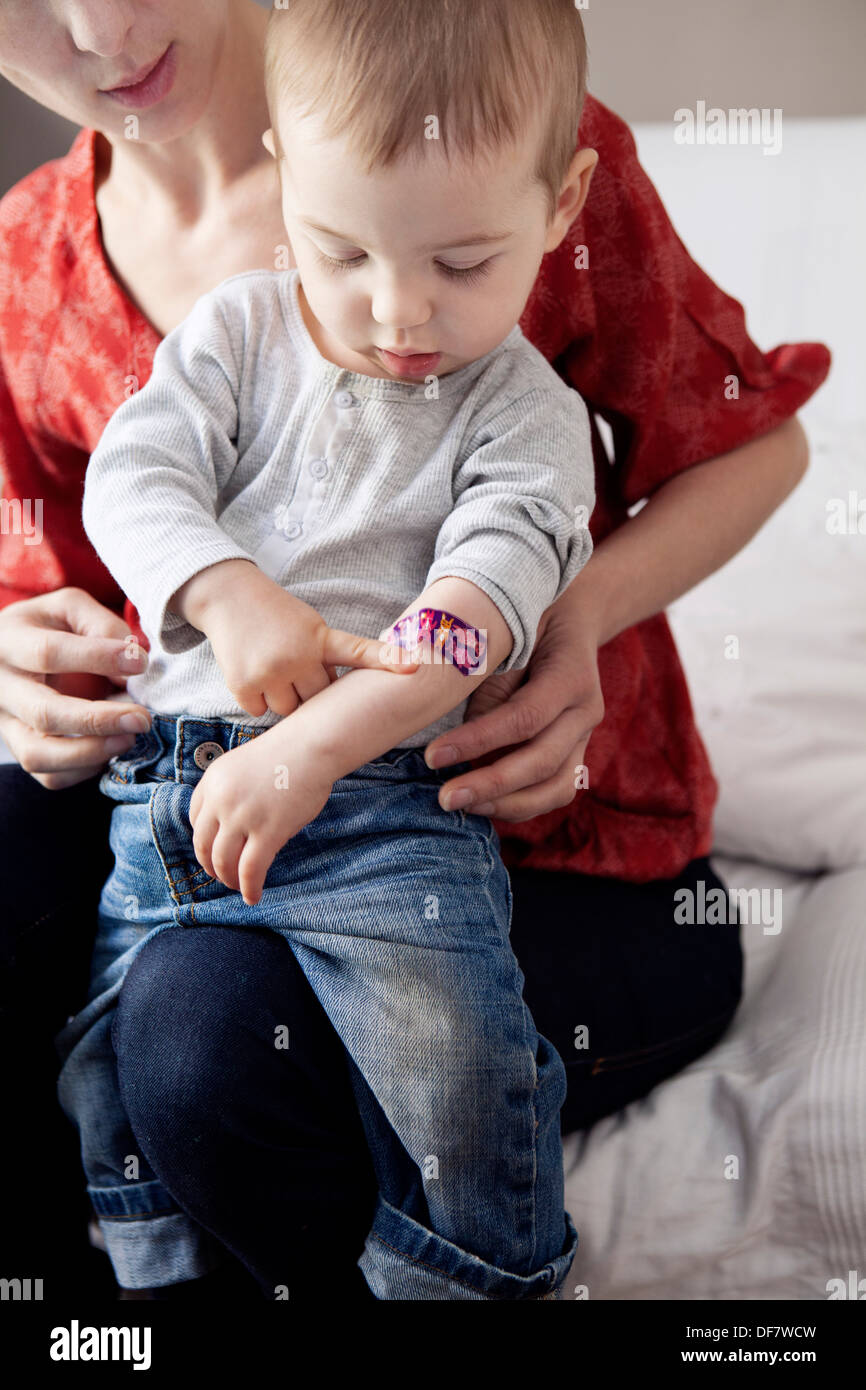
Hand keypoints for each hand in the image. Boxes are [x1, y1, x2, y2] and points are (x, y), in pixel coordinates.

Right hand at [0, 588, 151, 788]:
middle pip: (43, 713)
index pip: (49, 653)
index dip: (97, 658)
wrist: (15, 649)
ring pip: (38, 754)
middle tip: (142, 718)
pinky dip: (83, 771)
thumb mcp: (70, 608)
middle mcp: (1, 687)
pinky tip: (109, 749)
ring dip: (90, 752)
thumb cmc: (50, 626)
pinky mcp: (20, 748)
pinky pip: (47, 775)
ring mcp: (6, 723)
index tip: (140, 663)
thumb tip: (132, 658)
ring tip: (129, 738)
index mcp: (10, 642)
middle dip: (98, 720)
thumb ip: (100, 625)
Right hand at [181, 562, 416, 716]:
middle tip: (293, 666)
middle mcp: (297, 657)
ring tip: (272, 668)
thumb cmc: (276, 614)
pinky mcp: (244, 685)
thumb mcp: (310, 625)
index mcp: (320, 639)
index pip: (359, 652)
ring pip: (289, 711)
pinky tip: (253, 673)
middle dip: (309, 689)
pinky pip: (261, 712)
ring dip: (282, 697)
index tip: (415, 666)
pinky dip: (257, 699)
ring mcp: (270, 673)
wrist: (228, 596)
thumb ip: (327, 656)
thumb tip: (337, 696)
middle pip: (318, 699)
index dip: (389, 660)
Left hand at [188, 726, 334, 904]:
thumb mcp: (243, 766)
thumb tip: (232, 829)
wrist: (312, 746)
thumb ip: (231, 793)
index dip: (204, 841)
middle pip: (203, 845)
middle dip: (211, 866)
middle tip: (222, 875)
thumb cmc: (286, 754)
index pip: (195, 821)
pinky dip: (249, 888)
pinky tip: (254, 896)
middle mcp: (221, 800)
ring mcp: (243, 817)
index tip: (215, 851)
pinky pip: (250, 870)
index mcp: (212, 781)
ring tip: (238, 886)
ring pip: (223, 861)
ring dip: (228, 879)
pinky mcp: (268, 832)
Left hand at [423, 595, 604, 821]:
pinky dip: (520, 804)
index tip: (432, 757)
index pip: (525, 718)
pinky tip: (483, 804)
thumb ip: (484, 684)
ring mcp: (585, 735)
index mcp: (572, 675)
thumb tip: (451, 736)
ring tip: (463, 806)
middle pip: (544, 761)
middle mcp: (586, 710)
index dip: (478, 741)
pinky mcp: (576, 753)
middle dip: (491, 785)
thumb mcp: (503, 638)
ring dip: (508, 804)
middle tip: (445, 797)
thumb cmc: (525, 624)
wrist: (568, 619)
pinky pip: (555, 791)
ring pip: (558, 788)